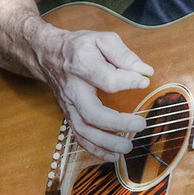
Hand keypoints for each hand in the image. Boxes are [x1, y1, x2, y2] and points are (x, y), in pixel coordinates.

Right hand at [33, 28, 153, 161]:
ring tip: (127, 147)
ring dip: (105, 143)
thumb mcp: (102, 39)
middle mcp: (73, 89)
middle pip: (92, 112)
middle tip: (140, 124)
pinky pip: (79, 136)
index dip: (129, 82)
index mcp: (82, 65)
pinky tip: (112, 155)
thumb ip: (124, 55)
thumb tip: (145, 71)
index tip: (143, 81)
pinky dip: (94, 149)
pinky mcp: (68, 115)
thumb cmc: (79, 46)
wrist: (48, 55)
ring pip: (83, 130)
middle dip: (117, 123)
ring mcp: (69, 105)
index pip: (108, 80)